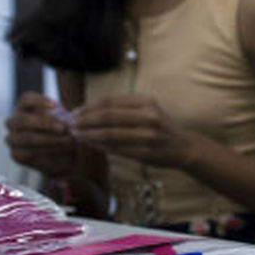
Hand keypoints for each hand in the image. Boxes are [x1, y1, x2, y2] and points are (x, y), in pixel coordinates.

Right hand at [5, 92, 76, 176]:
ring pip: (26, 138)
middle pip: (24, 120)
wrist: (61, 151)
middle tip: (63, 128)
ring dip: (49, 139)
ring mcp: (12, 138)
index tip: (55, 105)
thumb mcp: (64, 120)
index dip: (39, 101)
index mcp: (24, 108)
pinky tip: (62, 150)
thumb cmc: (62, 129)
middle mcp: (14, 122)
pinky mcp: (17, 155)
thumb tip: (68, 122)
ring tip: (67, 140)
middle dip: (46, 124)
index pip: (26, 99)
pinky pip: (29, 153)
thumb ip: (63, 118)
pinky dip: (48, 151)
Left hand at [73, 94, 194, 169]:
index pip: (110, 102)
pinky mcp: (146, 152)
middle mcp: (149, 116)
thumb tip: (88, 111)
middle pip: (108, 117)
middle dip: (85, 121)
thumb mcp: (147, 110)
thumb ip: (122, 109)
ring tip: (76, 136)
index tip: (74, 112)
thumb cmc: (159, 127)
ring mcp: (148, 135)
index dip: (89, 107)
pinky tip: (91, 145)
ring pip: (110, 134)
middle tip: (71, 125)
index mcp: (147, 102)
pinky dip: (101, 146)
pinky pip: (117, 149)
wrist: (183, 147)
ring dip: (89, 135)